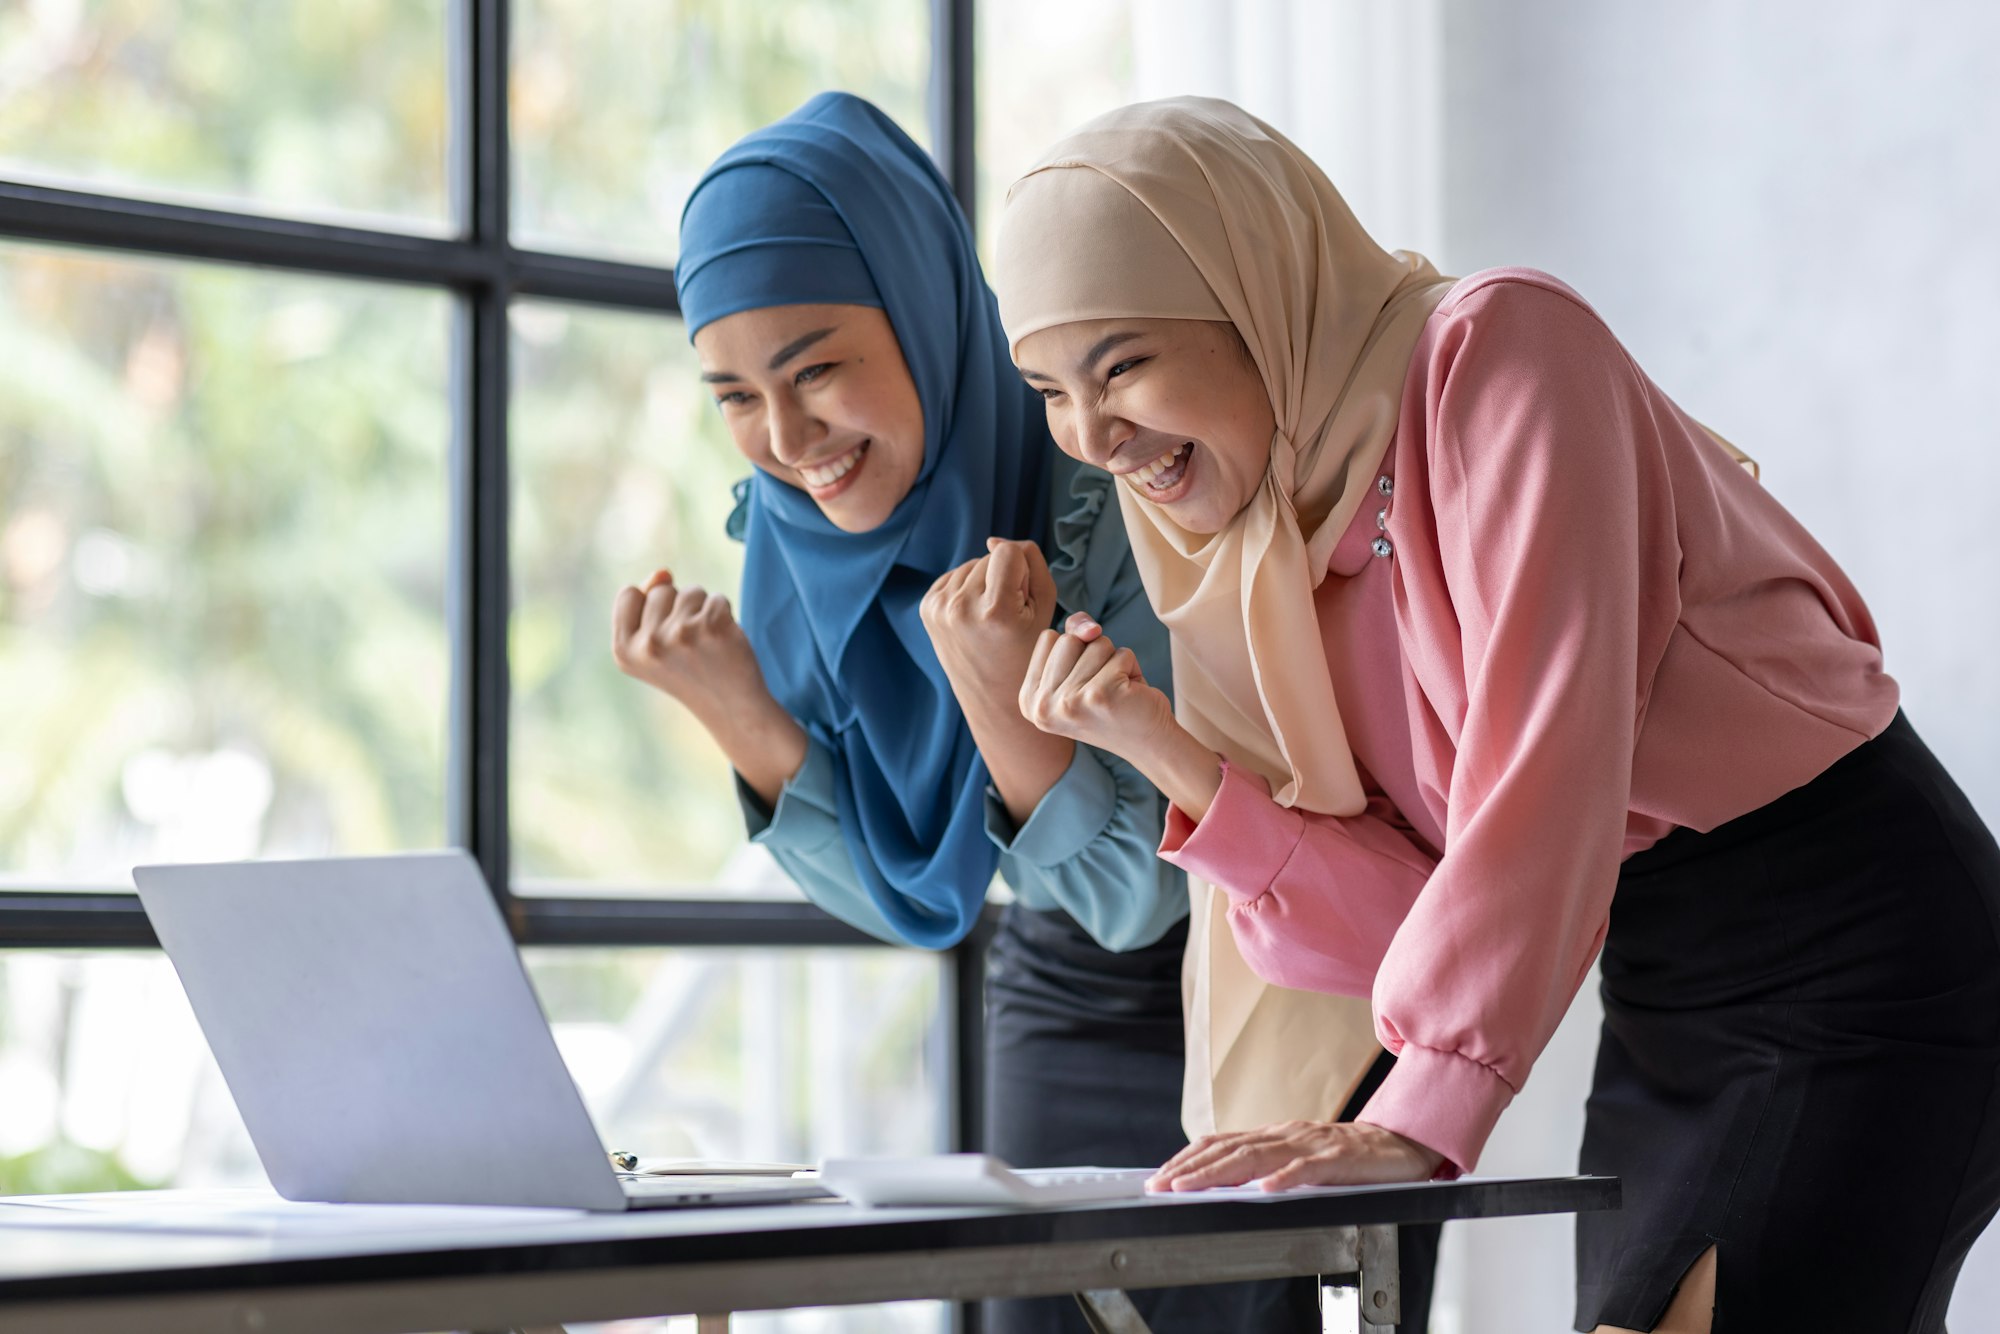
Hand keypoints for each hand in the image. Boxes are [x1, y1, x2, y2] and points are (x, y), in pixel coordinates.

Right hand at [611, 569, 777, 725]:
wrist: (730, 707)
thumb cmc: (690, 670)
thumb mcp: (652, 644)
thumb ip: (646, 604)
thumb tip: (663, 572)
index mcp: (623, 650)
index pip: (628, 593)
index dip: (650, 607)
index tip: (664, 639)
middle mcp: (648, 644)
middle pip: (661, 590)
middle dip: (679, 610)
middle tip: (688, 647)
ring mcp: (680, 634)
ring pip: (691, 591)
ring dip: (703, 611)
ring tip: (706, 644)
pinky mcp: (712, 627)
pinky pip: (717, 599)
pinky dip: (725, 616)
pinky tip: (723, 643)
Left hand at [920, 538, 1058, 709]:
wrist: (993, 696)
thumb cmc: (1028, 649)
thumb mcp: (1045, 606)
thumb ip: (1030, 561)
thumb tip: (991, 539)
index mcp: (994, 611)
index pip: (1008, 551)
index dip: (1022, 570)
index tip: (1022, 601)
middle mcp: (961, 609)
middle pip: (988, 557)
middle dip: (1002, 577)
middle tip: (1006, 617)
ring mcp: (939, 609)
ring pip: (971, 565)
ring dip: (984, 582)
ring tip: (990, 618)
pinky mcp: (927, 608)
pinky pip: (954, 577)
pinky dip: (967, 589)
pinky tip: (975, 616)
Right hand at [1017, 612, 1175, 760]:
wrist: (1147, 743)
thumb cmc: (1113, 702)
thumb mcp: (1081, 664)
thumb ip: (1073, 632)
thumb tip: (1090, 629)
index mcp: (1029, 700)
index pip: (1049, 638)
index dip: (1075, 651)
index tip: (1082, 684)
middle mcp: (1042, 706)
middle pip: (1069, 639)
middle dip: (1094, 654)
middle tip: (1103, 689)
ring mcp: (1069, 702)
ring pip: (1095, 642)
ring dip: (1114, 661)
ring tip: (1117, 691)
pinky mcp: (1100, 696)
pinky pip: (1122, 654)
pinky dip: (1133, 667)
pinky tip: (1130, 694)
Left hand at [1148, 1121, 1445, 1192]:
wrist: (1400, 1144)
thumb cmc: (1348, 1158)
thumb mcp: (1299, 1158)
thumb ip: (1267, 1165)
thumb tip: (1224, 1183)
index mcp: (1275, 1135)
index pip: (1221, 1144)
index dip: (1188, 1160)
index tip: (1159, 1178)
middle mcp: (1287, 1134)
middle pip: (1230, 1150)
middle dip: (1190, 1170)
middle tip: (1160, 1187)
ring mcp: (1312, 1144)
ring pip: (1258, 1156)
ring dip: (1220, 1173)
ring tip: (1190, 1187)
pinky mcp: (1339, 1159)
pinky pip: (1308, 1169)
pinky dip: (1284, 1178)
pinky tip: (1265, 1190)